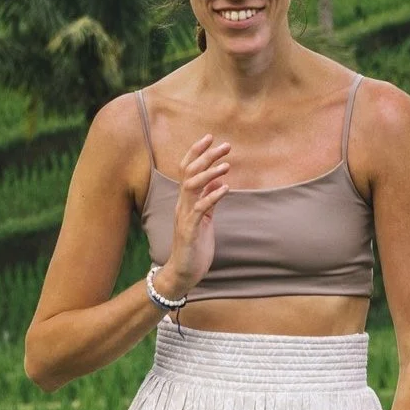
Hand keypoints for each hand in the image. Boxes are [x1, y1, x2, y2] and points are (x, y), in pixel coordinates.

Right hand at [153, 130, 228, 301]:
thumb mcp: (205, 219)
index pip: (186, 169)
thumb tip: (218, 180)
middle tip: (225, 145)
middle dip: (206, 156)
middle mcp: (182, 205)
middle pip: (189, 173)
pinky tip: (226, 189)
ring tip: (227, 165)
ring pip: (192, 187)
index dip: (196, 152)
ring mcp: (184, 217)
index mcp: (185, 201)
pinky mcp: (190, 230)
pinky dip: (213, 197)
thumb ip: (209, 199)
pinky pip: (200, 209)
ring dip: (209, 173)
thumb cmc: (195, 246)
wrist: (183, 273)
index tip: (210, 137)